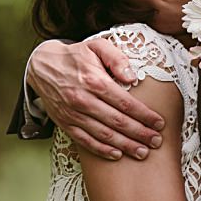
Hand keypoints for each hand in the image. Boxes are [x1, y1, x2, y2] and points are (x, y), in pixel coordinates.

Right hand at [28, 38, 164, 161]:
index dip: (144, 115)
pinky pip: (85, 141)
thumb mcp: (96, 46)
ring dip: (125, 145)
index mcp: (94, 80)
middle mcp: (83, 99)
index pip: (125, 103)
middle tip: (156, 141)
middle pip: (117, 121)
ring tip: (142, 152)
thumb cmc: (74, 56)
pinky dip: (102, 150)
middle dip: (140, 133)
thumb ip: (116, 59)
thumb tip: (132, 77)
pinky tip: (117, 154)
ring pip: (103, 134)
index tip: (159, 123)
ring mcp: (73, 113)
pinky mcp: (65, 123)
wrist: (41, 66)